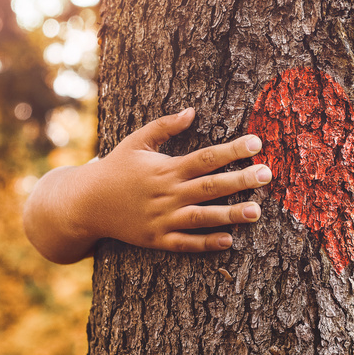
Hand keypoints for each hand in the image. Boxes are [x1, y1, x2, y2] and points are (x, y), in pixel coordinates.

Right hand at [23, 108, 272, 262]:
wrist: (85, 204)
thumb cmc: (115, 168)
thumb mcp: (136, 141)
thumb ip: (165, 126)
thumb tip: (193, 111)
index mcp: (166, 168)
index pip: (206, 157)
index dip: (232, 150)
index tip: (257, 143)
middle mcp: (167, 193)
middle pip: (210, 187)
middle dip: (241, 180)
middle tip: (268, 175)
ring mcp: (162, 219)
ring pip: (202, 217)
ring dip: (230, 215)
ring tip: (257, 211)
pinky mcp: (157, 240)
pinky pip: (185, 243)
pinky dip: (206, 243)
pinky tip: (229, 240)